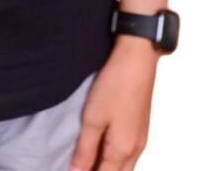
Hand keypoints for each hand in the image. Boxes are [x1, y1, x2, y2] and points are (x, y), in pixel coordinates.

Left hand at [69, 37, 158, 170]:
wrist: (137, 59)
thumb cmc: (115, 85)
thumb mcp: (92, 117)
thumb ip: (85, 149)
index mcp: (122, 150)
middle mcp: (136, 150)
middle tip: (79, 166)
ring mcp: (141, 139)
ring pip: (125, 167)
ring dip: (107, 167)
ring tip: (88, 159)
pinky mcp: (141, 128)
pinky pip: (129, 155)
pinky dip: (115, 159)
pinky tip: (103, 149)